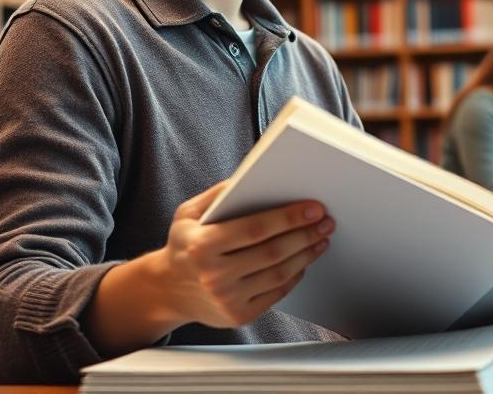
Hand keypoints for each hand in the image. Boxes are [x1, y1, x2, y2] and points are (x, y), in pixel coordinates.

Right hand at [147, 182, 334, 327]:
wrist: (167, 289)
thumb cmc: (184, 245)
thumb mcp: (188, 213)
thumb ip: (217, 194)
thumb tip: (251, 176)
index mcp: (202, 245)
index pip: (255, 229)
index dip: (288, 218)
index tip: (313, 208)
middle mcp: (214, 275)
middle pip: (272, 253)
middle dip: (305, 235)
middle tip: (325, 222)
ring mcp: (227, 299)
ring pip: (279, 274)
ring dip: (306, 255)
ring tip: (320, 238)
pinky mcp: (238, 316)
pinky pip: (275, 294)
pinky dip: (294, 276)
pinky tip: (303, 261)